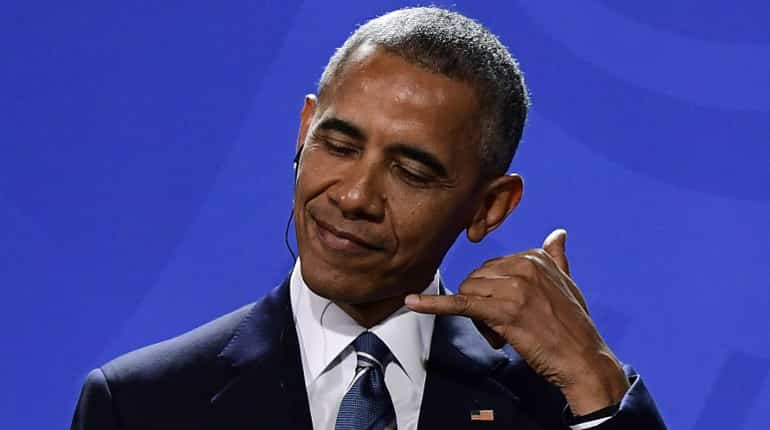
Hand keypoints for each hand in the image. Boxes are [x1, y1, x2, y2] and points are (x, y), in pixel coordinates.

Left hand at [405, 229, 629, 414]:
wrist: (584, 359)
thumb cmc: (574, 326)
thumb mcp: (568, 284)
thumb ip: (556, 257)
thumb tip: (558, 234)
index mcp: (534, 257)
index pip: (491, 268)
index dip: (495, 293)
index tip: (513, 310)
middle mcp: (523, 267)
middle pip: (476, 280)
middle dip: (482, 304)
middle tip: (506, 327)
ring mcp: (512, 288)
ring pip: (468, 293)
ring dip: (478, 318)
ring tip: (502, 334)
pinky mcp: (500, 311)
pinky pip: (458, 304)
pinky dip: (432, 304)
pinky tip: (412, 302)